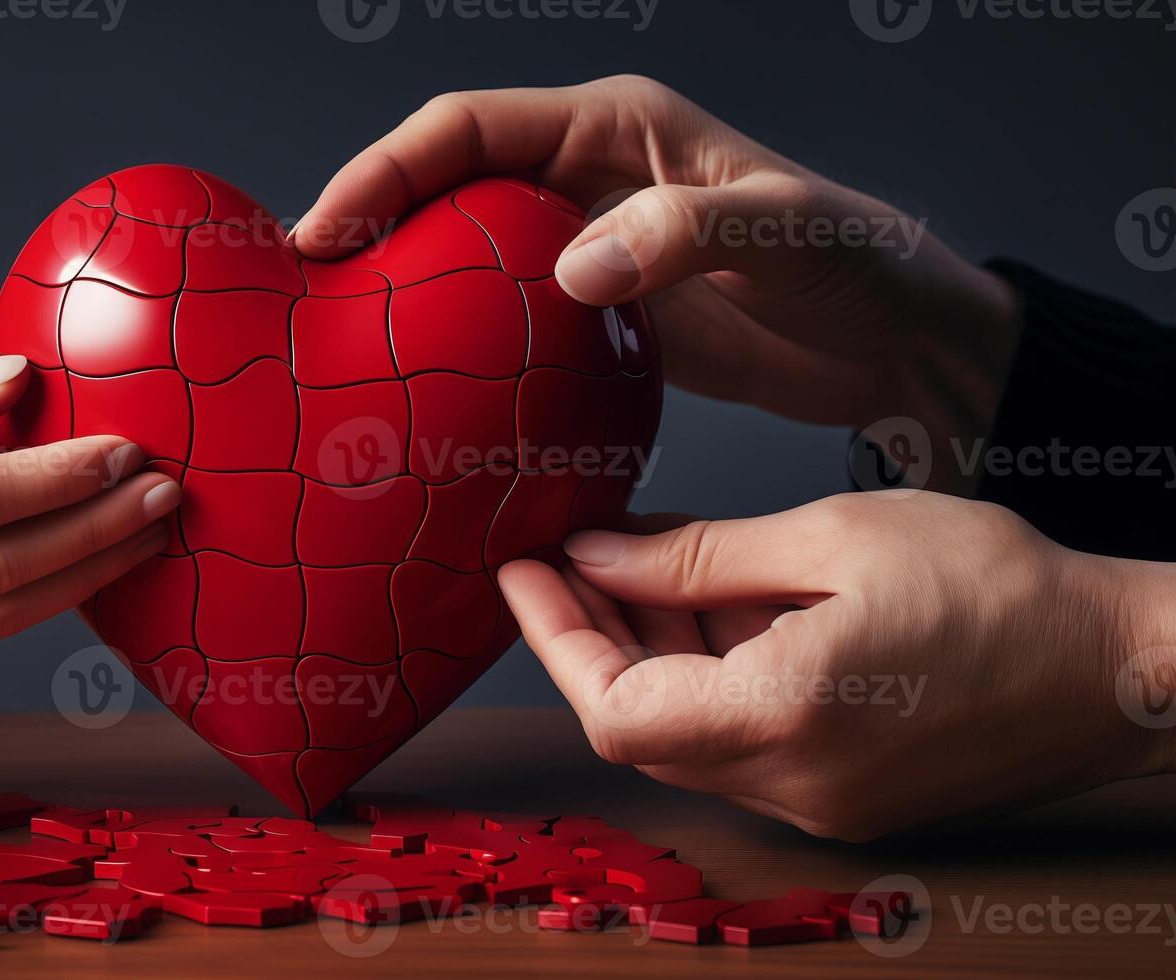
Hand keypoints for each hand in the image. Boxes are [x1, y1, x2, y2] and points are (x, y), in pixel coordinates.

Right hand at [292, 76, 1024, 492]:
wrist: (904, 346)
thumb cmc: (862, 267)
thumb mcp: (784, 231)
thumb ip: (682, 234)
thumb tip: (571, 270)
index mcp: (616, 128)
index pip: (468, 128)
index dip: (385, 169)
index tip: (324, 229)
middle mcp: (588, 180)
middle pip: (444, 186)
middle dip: (369, 225)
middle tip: (305, 294)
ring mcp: (589, 250)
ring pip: (463, 256)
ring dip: (403, 291)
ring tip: (341, 344)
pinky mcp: (600, 318)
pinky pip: (505, 324)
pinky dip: (458, 350)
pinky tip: (425, 394)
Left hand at [497, 491, 1175, 840]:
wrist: (1122, 666)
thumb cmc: (1002, 589)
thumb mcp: (834, 540)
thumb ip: (699, 558)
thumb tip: (597, 556)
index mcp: (784, 718)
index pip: (611, 708)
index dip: (554, 638)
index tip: (524, 566)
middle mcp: (792, 784)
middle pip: (639, 723)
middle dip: (594, 634)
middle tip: (572, 552)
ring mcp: (820, 802)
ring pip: (687, 730)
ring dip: (650, 650)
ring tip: (643, 558)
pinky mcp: (844, 793)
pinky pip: (740, 739)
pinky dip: (708, 673)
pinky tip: (712, 601)